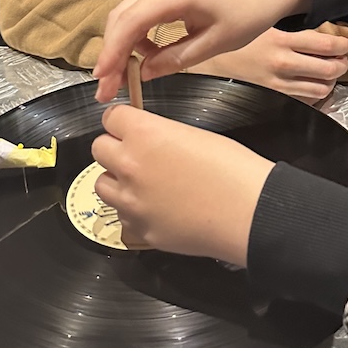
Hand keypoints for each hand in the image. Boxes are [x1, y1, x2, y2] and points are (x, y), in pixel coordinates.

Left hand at [92, 104, 273, 262]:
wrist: (249, 214)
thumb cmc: (233, 170)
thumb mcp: (193, 135)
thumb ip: (159, 135)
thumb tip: (147, 141)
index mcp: (144, 134)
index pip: (110, 117)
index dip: (122, 121)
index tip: (129, 126)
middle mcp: (129, 165)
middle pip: (98, 148)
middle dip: (115, 148)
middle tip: (137, 154)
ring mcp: (131, 201)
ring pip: (102, 184)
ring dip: (118, 180)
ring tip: (143, 183)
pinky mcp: (139, 229)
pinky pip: (122, 215)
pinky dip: (133, 210)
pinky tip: (156, 208)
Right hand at [93, 0, 310, 100]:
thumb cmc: (249, 12)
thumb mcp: (216, 42)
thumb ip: (177, 58)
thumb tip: (144, 72)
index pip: (130, 23)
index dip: (112, 51)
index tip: (102, 78)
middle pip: (121, 18)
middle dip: (110, 54)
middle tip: (106, 89)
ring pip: (127, 17)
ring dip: (119, 47)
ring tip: (120, 79)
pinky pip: (141, 16)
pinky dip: (135, 38)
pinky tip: (143, 59)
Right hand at [189, 27, 347, 102]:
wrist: (202, 68)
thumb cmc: (224, 46)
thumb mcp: (253, 28)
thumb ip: (280, 30)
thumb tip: (305, 31)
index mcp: (279, 40)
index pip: (325, 43)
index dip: (341, 45)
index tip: (345, 44)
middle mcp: (282, 64)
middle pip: (329, 68)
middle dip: (341, 64)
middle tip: (342, 60)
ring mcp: (278, 85)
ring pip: (321, 88)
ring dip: (330, 81)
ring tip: (330, 75)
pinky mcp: (272, 99)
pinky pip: (304, 101)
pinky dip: (314, 95)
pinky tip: (312, 88)